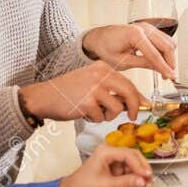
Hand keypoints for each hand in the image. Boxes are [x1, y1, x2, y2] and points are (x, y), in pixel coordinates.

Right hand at [21, 61, 144, 122]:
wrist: (43, 96)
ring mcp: (94, 88)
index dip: (138, 96)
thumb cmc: (68, 92)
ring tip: (95, 112)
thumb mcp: (92, 83)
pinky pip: (101, 117)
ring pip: (117, 108)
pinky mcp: (87, 102)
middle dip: (134, 107)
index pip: (129, 82)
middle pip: (129, 92)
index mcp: (103, 67)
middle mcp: (100, 74)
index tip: (144, 105)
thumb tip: (137, 101)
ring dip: (108, 115)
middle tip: (133, 116)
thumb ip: (112, 90)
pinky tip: (84, 113)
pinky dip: (95, 119)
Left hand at [58, 144, 153, 186]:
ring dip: (139, 171)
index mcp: (105, 152)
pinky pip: (128, 168)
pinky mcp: (113, 166)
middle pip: (132, 155)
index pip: (128, 155)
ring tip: (147, 181)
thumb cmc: (84, 186)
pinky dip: (134, 175)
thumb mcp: (107, 185)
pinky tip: (140, 181)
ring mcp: (112, 159)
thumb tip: (143, 181)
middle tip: (150, 178)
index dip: (140, 165)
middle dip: (142, 167)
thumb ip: (126, 182)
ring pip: (132, 162)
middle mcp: (109, 152)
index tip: (147, 175)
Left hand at [82, 22, 176, 77]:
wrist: (99, 38)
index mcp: (134, 35)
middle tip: (168, 76)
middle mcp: (143, 27)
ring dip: (169, 57)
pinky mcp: (149, 29)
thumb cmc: (106, 48)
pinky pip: (164, 39)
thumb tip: (160, 69)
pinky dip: (165, 51)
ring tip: (164, 70)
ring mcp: (147, 26)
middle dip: (170, 63)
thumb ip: (143, 64)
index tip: (171, 77)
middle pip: (167, 46)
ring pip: (168, 42)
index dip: (164, 67)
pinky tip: (160, 61)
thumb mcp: (123, 61)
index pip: (155, 54)